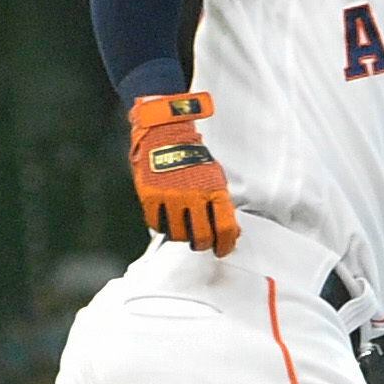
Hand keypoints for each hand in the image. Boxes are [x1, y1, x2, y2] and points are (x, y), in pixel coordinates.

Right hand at [127, 90, 239, 254]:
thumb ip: (221, 203)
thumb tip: (231, 230)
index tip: (222, 249)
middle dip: (203, 244)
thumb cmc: (193, 156)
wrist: (166, 133)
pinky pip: (157, 224)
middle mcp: (193, 196)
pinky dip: (162, 226)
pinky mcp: (151, 197)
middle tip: (201, 243)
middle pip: (202, 237)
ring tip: (183, 230)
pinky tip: (166, 220)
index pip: (225, 228)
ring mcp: (171, 198)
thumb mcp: (215, 176)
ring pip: (178, 235)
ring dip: (182, 236)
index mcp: (214, 190)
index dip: (225, 244)